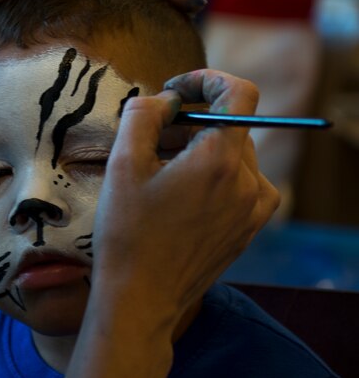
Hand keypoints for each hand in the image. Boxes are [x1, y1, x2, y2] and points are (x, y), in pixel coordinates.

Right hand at [91, 70, 279, 326]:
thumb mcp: (123, 164)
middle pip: (231, 125)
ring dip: (201, 150)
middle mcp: (249, 181)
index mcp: (220, 160)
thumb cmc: (128, 232)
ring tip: (159, 172)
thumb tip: (165, 100)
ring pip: (234, 154)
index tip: (176, 91)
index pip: (238, 93)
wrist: (142, 298)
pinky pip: (239, 183)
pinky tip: (178, 198)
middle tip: (151, 139)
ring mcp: (255, 208)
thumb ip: (144, 114)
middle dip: (192, 122)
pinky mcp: (251, 228)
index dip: (206, 80)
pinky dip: (213, 176)